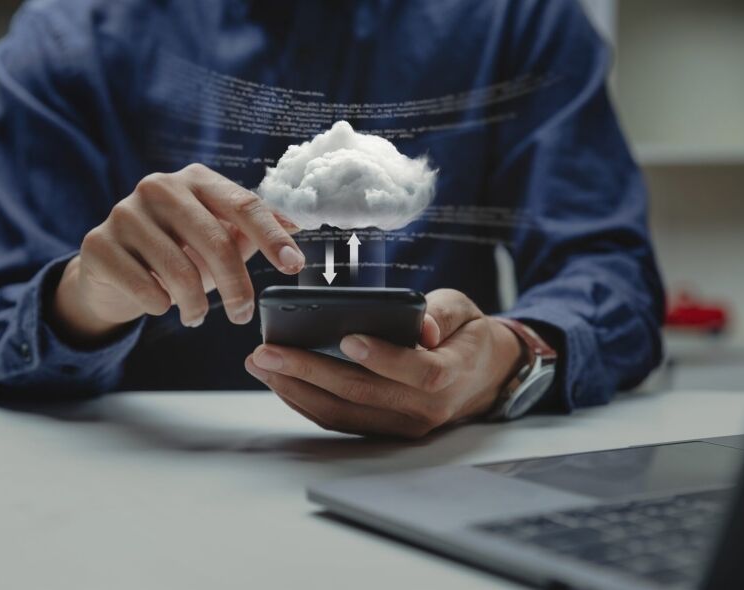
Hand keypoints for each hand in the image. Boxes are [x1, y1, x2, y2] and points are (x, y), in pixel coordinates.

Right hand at [52, 164, 303, 343]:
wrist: (112, 269)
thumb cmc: (175, 251)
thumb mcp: (216, 237)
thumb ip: (251, 229)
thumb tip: (296, 223)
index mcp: (196, 179)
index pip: (244, 204)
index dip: (272, 237)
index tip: (293, 266)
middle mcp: (159, 187)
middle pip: (216, 241)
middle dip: (237, 287)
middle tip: (242, 315)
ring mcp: (125, 213)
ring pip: (179, 271)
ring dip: (196, 305)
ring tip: (197, 317)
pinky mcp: (99, 244)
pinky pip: (144, 287)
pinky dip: (160, 305)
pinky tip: (162, 304)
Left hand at [245, 289, 525, 438]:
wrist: (482, 376)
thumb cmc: (466, 334)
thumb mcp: (464, 310)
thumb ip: (442, 314)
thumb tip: (420, 325)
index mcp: (452, 375)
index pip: (419, 373)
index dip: (384, 358)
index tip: (346, 337)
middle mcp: (426, 410)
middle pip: (364, 395)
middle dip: (310, 371)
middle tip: (268, 351)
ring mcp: (403, 426)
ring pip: (343, 413)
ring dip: (296, 389)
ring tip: (261, 363)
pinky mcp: (382, 430)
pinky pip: (339, 420)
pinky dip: (305, 401)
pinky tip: (279, 378)